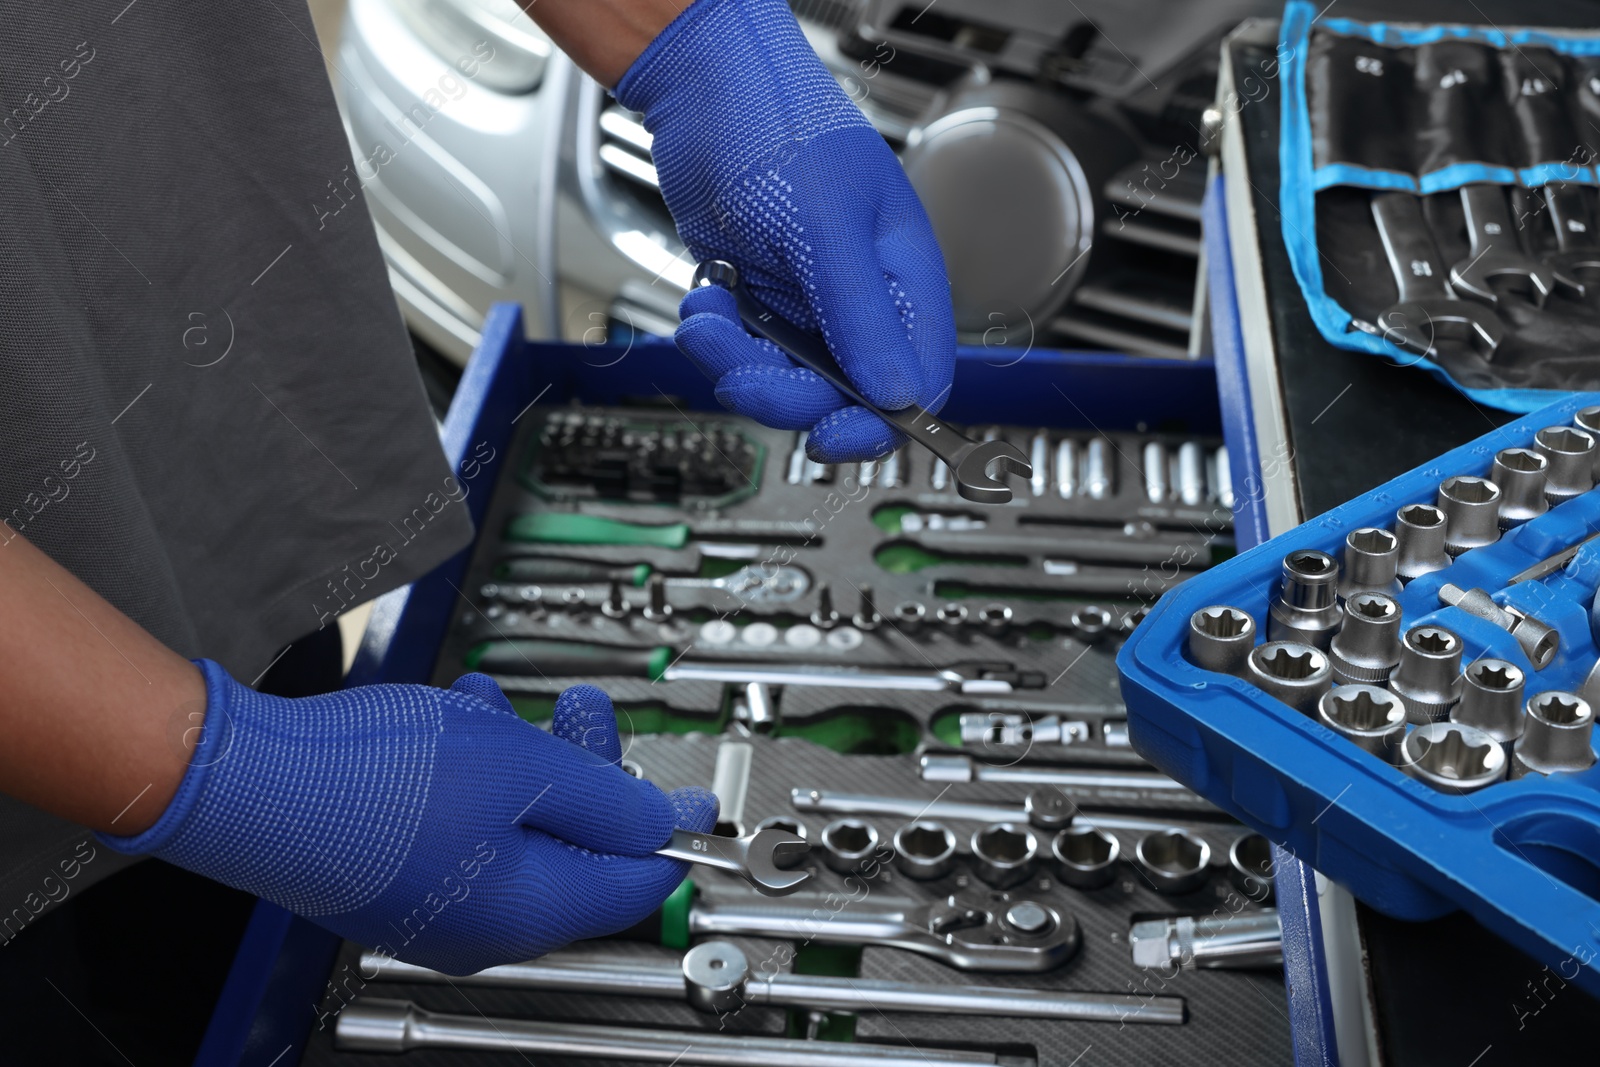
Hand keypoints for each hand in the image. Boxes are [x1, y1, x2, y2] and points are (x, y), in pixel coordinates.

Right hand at [99, 664, 715, 974]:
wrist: (248, 780)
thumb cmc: (372, 780)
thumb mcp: (520, 769)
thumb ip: (603, 797)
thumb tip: (663, 822)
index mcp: (527, 911)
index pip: (631, 884)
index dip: (668, 831)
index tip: (696, 799)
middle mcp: (484, 925)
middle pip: (572, 847)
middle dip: (584, 769)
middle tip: (586, 714)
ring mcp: (436, 904)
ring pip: (515, 825)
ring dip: (523, 757)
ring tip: (502, 705)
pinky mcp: (397, 875)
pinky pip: (465, 824)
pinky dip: (476, 770)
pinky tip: (459, 722)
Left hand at [617, 0, 955, 463]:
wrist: (702, 88)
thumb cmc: (779, 126)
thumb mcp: (825, 229)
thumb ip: (861, 318)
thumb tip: (895, 395)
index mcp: (903, 282)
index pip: (916, 382)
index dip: (879, 422)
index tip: (832, 436)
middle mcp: (861, 300)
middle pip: (840, 397)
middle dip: (780, 393)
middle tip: (739, 366)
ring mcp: (809, 304)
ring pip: (783, 382)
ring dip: (735, 362)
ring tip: (708, 319)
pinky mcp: (763, 300)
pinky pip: (744, 354)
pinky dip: (716, 338)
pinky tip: (705, 300)